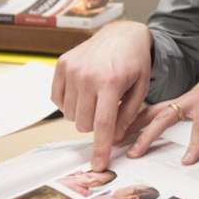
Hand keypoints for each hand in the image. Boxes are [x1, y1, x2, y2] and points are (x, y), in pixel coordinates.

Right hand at [51, 20, 152, 170]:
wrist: (122, 34)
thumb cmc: (134, 61)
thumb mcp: (140, 88)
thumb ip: (127, 114)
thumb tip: (114, 137)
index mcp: (111, 82)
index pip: (103, 124)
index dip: (100, 147)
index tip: (98, 165)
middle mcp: (87, 76)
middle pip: (83, 123)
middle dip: (95, 125)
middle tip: (107, 110)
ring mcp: (71, 69)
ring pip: (69, 114)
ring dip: (82, 113)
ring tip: (97, 97)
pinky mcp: (61, 65)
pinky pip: (57, 100)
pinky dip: (69, 103)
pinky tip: (84, 92)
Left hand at [124, 61, 198, 164]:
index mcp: (185, 105)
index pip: (153, 114)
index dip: (135, 125)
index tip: (118, 138)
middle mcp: (186, 100)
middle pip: (151, 114)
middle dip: (130, 129)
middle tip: (112, 144)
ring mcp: (197, 100)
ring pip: (166, 116)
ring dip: (149, 134)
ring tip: (138, 151)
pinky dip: (194, 143)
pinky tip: (189, 159)